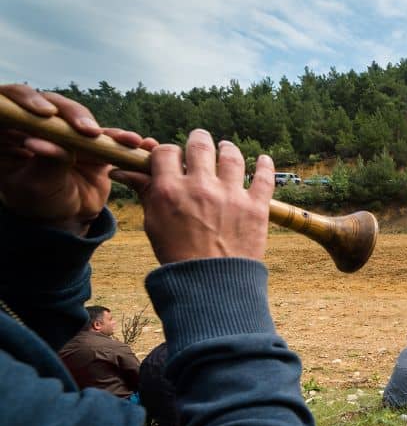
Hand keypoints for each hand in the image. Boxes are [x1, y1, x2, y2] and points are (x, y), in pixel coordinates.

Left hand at [0, 83, 156, 233]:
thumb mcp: (35, 186)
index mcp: (9, 130)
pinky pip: (107, 134)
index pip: (11, 103)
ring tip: (122, 139)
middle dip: (72, 114)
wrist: (65, 217)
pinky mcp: (91, 140)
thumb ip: (44, 163)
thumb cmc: (39, 201)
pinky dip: (122, 138)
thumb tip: (41, 143)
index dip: (26, 100)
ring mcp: (65, 130)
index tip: (45, 114)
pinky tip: (135, 143)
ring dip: (102, 126)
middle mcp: (37, 124)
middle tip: (88, 131)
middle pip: (52, 104)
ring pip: (81, 116)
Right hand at [112, 131, 273, 263]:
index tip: (173, 158)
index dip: (168, 152)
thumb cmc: (178, 258)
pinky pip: (264, 177)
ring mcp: (231, 195)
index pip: (166, 152)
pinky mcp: (256, 207)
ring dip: (227, 148)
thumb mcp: (154, 225)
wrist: (212, 287)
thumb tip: (123, 172)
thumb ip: (147, 193)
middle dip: (198, 139)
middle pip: (200, 146)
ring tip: (226, 147)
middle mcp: (201, 187)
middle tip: (200, 139)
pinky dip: (265, 165)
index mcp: (171, 190)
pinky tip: (262, 159)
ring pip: (231, 156)